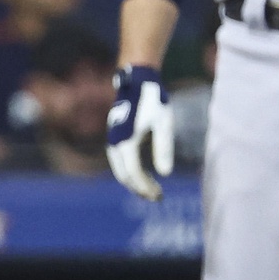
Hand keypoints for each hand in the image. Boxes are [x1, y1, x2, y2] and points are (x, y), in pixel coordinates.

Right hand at [106, 65, 173, 199]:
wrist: (136, 83)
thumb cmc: (153, 101)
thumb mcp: (164, 123)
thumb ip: (164, 148)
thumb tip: (165, 174)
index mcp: (126, 141)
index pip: (134, 173)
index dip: (145, 187)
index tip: (159, 196)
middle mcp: (115, 143)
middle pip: (124, 176)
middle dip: (139, 189)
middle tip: (157, 197)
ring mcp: (113, 140)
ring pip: (120, 170)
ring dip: (134, 182)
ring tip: (151, 190)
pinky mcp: (115, 138)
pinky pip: (120, 162)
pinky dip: (130, 172)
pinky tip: (145, 174)